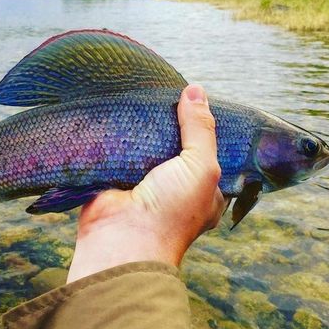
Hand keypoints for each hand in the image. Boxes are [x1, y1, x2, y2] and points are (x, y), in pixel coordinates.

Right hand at [67, 84, 225, 282]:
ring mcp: (146, 182)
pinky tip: (122, 111)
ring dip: (146, 128)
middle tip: (167, 94)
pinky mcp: (118, 177)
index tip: (197, 101)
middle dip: (172, 124)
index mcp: (204, 191)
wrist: (122, 238)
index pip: (210, 153)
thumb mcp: (201, 166)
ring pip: (148, 147)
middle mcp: (176, 187)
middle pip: (176, 147)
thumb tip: (197, 91)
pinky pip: (123, 150)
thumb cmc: (172, 210)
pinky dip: (123, 134)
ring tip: (145, 96)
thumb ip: (200, 129)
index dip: (205, 128)